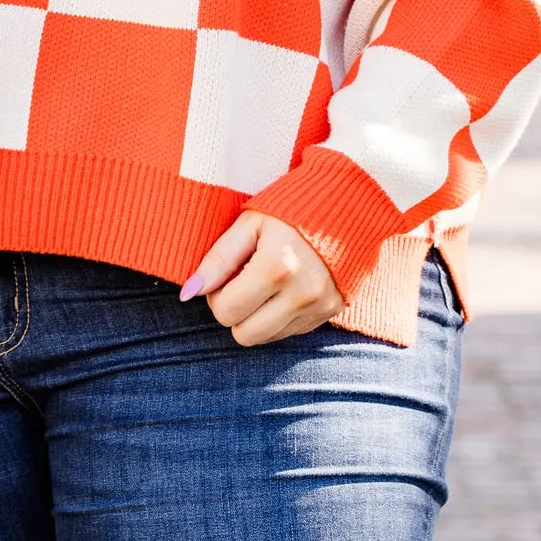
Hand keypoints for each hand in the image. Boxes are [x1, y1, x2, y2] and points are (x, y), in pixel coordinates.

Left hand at [182, 213, 343, 344]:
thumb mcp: (251, 222)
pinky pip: (290, 332)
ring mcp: (318, 307)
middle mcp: (300, 294)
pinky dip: (279, 317)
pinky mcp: (330, 312)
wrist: (352, 202)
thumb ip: (218, 258)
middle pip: (244, 335)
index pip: (226, 312)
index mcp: (276, 267)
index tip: (227, 275)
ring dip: (257, 317)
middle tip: (242, 283)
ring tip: (265, 284)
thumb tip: (189, 292)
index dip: (216, 296)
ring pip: (266, 338)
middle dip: (235, 313)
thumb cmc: (293, 207)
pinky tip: (285, 288)